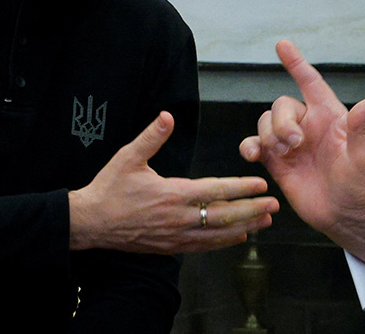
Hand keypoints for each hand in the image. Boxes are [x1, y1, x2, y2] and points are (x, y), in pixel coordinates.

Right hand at [69, 111, 278, 253]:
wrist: (90, 223)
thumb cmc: (109, 188)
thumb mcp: (127, 158)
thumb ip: (151, 137)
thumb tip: (167, 116)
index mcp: (172, 194)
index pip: (215, 190)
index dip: (241, 188)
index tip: (261, 184)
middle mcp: (178, 217)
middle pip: (224, 215)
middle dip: (252, 210)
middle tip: (275, 205)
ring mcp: (175, 236)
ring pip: (217, 234)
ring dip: (244, 227)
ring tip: (266, 221)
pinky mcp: (170, 247)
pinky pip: (204, 246)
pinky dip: (224, 242)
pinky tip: (240, 236)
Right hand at [239, 40, 364, 265]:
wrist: (347, 219)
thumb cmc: (362, 188)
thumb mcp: (363, 161)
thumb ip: (361, 131)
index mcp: (331, 118)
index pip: (311, 83)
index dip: (297, 63)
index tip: (283, 44)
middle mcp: (309, 126)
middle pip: (282, 105)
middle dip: (281, 120)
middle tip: (294, 144)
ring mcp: (291, 144)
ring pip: (266, 122)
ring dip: (267, 134)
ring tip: (282, 153)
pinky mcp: (277, 163)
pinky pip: (255, 144)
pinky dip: (249, 146)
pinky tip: (253, 156)